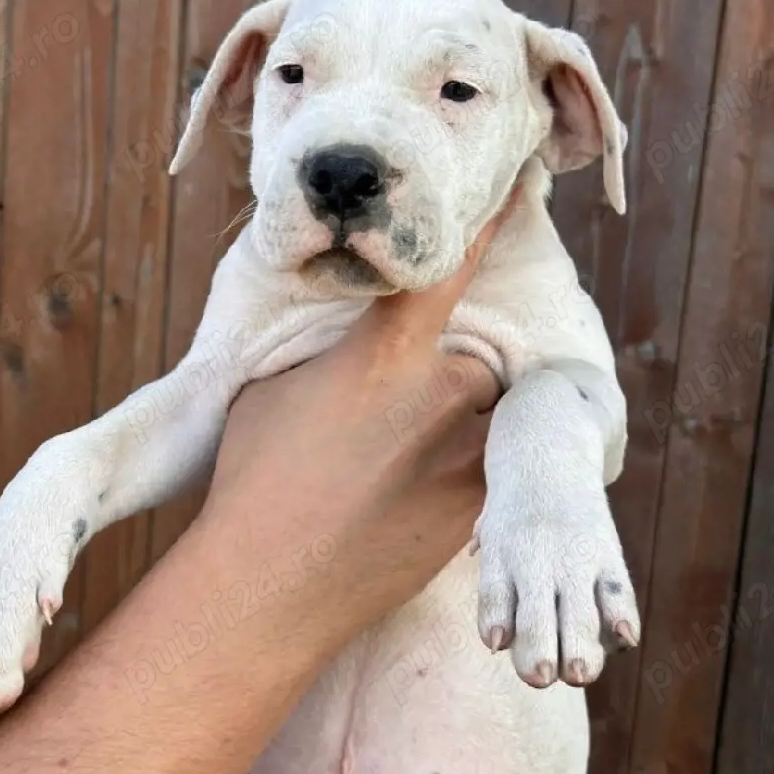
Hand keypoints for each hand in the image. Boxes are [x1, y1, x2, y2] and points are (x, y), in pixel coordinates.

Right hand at [199, 227, 502, 661]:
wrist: (267, 590)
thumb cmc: (254, 483)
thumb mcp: (276, 390)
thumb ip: (330, 352)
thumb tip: (347, 335)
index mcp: (385, 355)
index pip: (447, 267)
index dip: (485, 222)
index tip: (520, 183)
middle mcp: (442, 397)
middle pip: (476, 353)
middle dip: (450, 372)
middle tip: (397, 414)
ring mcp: (469, 457)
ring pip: (488, 415)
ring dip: (459, 427)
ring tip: (398, 462)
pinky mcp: (479, 510)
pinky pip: (488, 469)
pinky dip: (459, 473)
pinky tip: (403, 499)